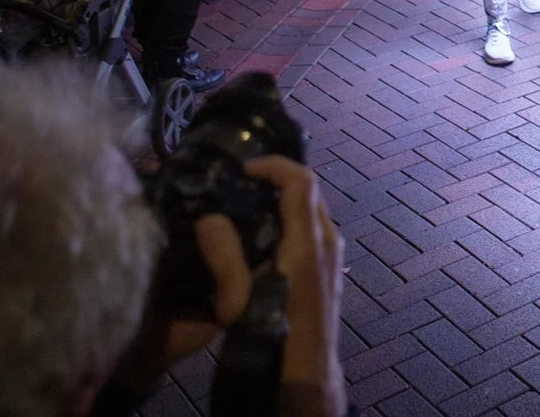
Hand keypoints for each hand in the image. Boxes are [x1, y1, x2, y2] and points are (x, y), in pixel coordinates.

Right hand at [197, 157, 346, 416]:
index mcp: (309, 241)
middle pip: (308, 191)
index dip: (273, 165)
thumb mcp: (240, 298)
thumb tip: (207, 218)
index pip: (301, 180)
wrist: (305, 373)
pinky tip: (260, 238)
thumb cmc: (273, 335)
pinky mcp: (328, 268)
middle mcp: (327, 240)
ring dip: (281, 201)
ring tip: (244, 207)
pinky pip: (310, 228)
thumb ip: (224, 254)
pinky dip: (288, 220)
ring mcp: (331, 254)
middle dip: (275, 180)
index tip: (243, 169)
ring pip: (310, 210)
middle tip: (239, 185)